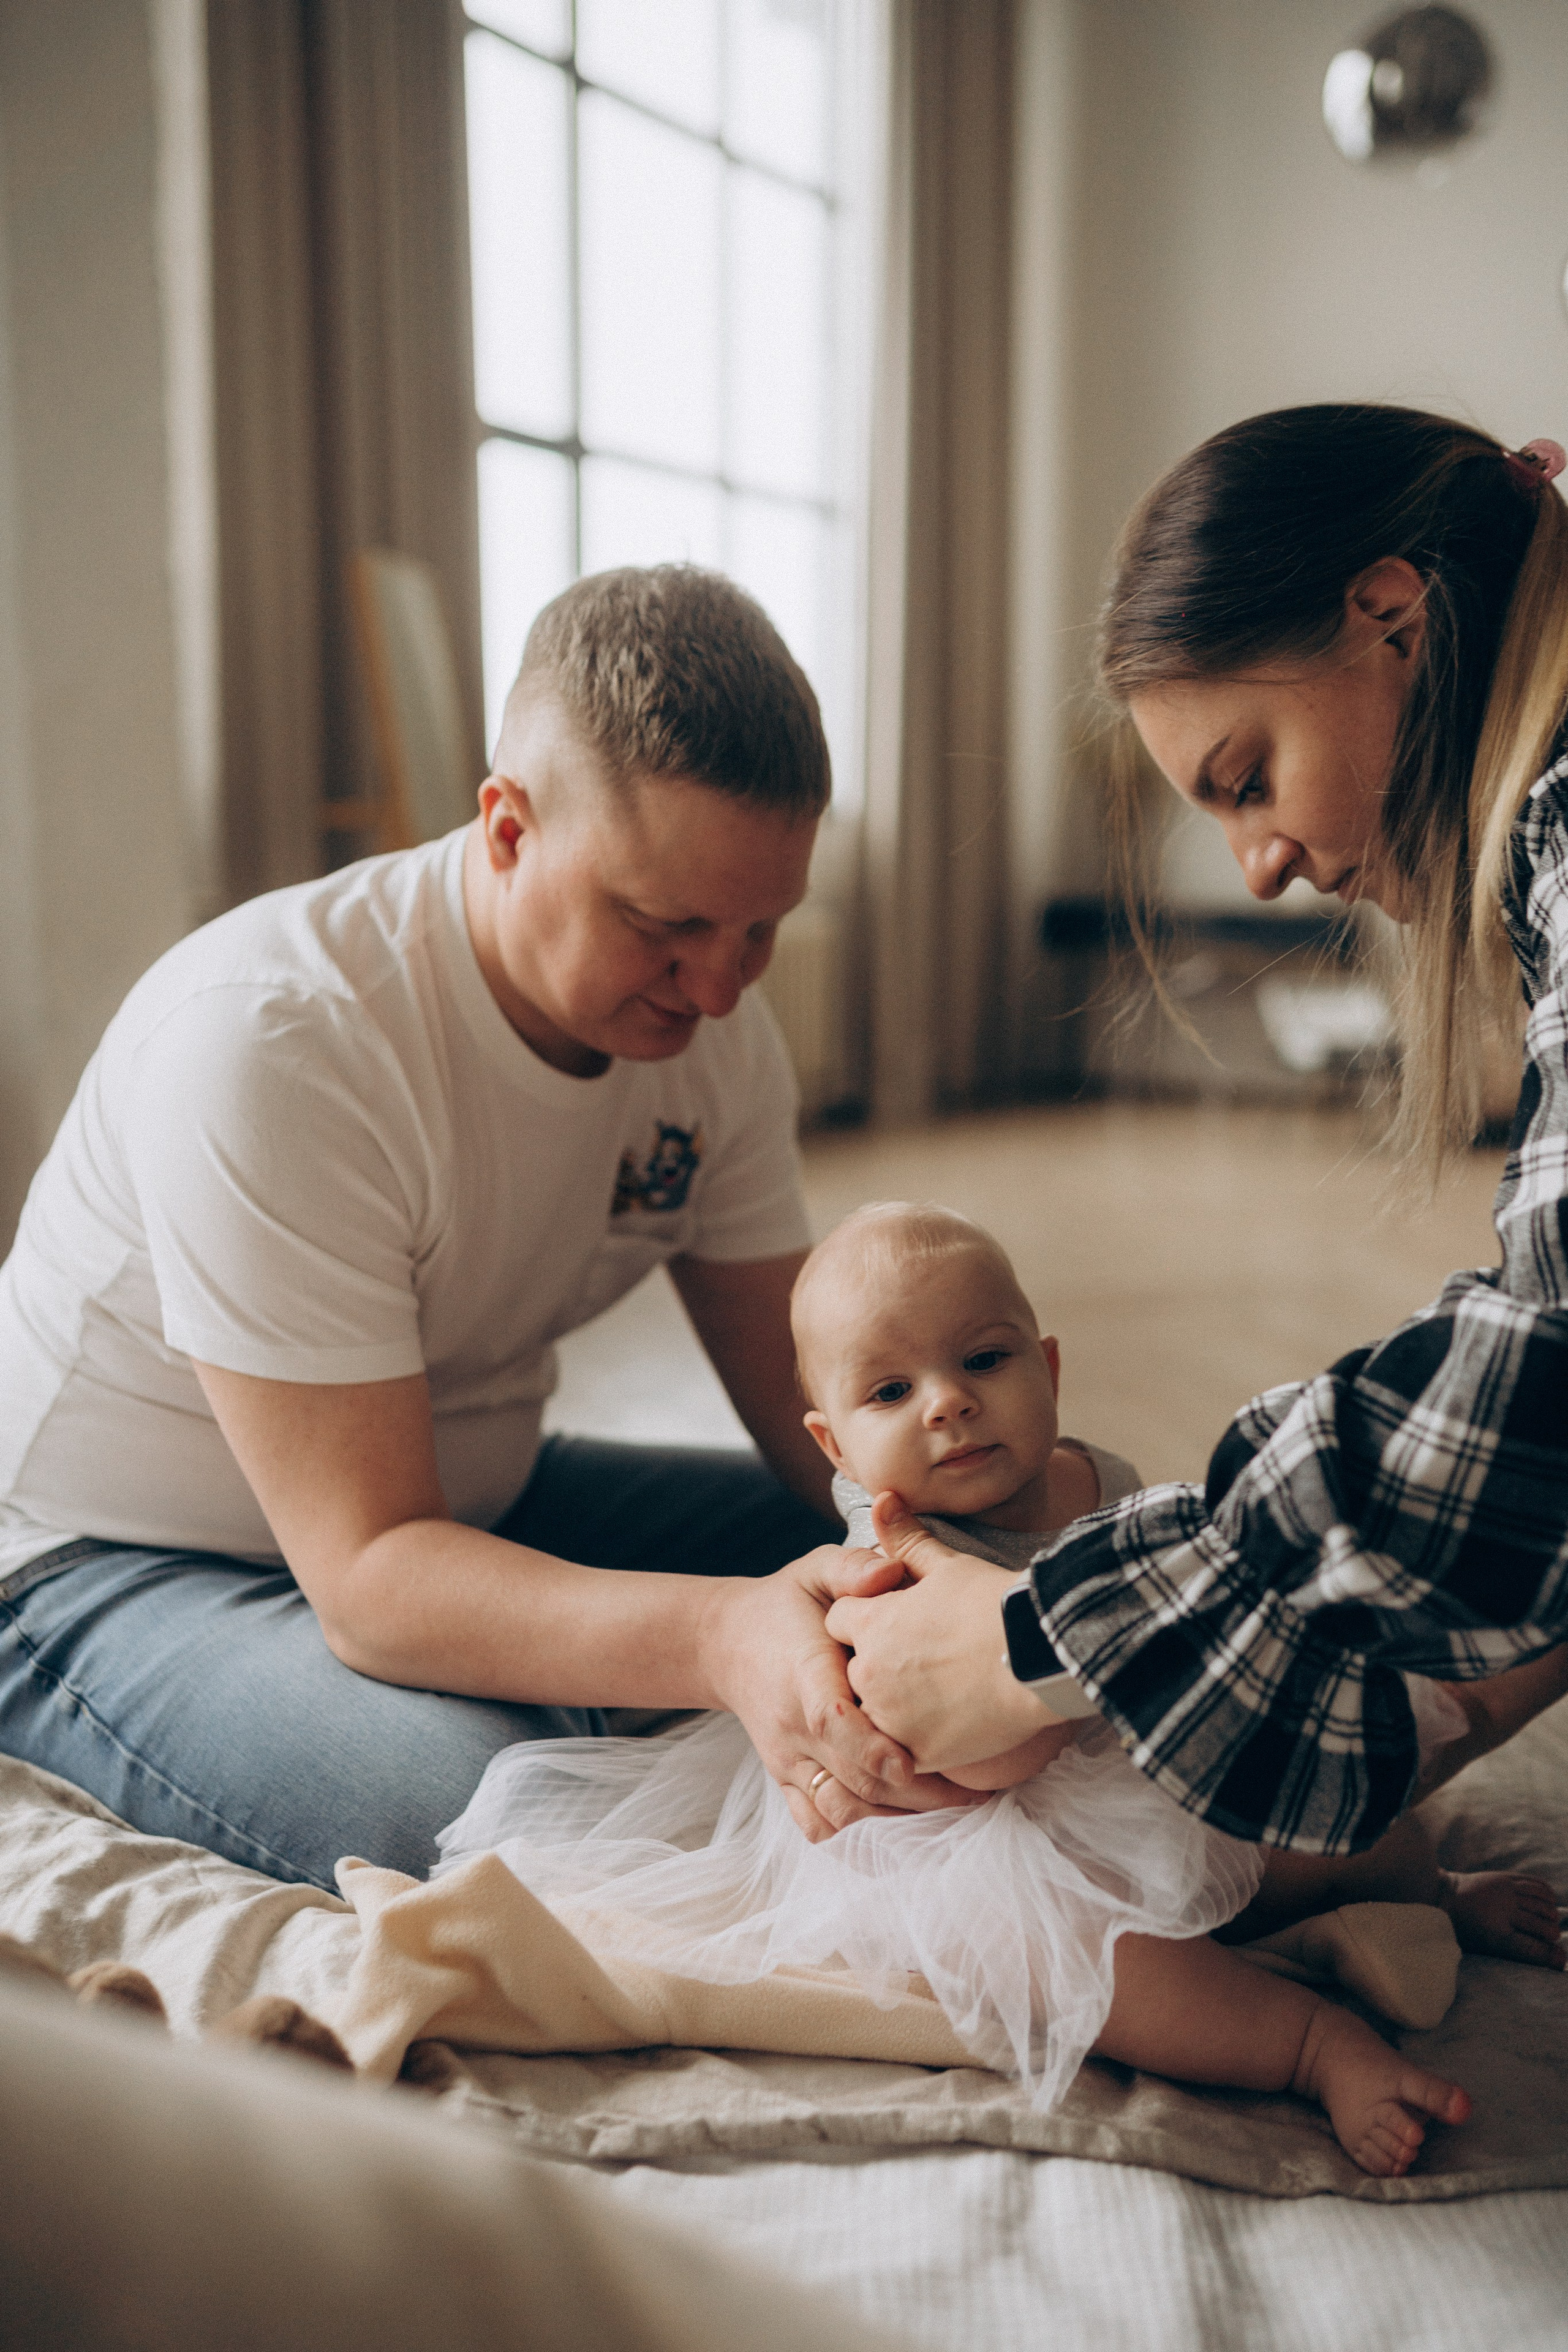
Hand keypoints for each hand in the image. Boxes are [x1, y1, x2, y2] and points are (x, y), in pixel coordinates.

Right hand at [701, 1545, 985, 1842]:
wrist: (727, 1642)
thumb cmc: (787, 1604)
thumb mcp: (816, 1570)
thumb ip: (852, 1568)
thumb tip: (892, 1572)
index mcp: (802, 1674)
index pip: (830, 1721)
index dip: (872, 1747)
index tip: (914, 1760)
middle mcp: (791, 1726)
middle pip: (849, 1778)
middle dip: (914, 1793)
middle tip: (979, 1791)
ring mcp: (787, 1759)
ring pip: (839, 1809)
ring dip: (895, 1817)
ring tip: (954, 1806)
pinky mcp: (785, 1779)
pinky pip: (815, 1822)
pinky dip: (855, 1832)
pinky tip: (902, 1820)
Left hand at [822, 1493, 1062, 1772]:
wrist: (1042, 1656)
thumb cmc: (996, 1605)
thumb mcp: (948, 1565)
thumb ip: (906, 1539)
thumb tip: (882, 1498)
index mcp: (871, 1623)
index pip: (839, 1620)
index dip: (865, 1617)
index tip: (897, 1621)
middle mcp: (870, 1672)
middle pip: (853, 1668)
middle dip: (876, 1663)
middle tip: (923, 1659)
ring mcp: (891, 1717)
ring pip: (873, 1712)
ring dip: (893, 1704)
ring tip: (939, 1690)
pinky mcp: (918, 1752)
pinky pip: (900, 1750)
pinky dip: (917, 1738)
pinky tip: (949, 1721)